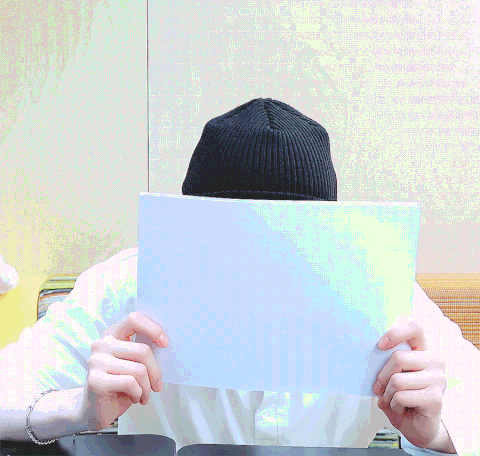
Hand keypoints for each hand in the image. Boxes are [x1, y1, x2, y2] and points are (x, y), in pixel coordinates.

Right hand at [77, 312, 168, 430]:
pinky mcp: (95, 380)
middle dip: (155, 372)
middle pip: (142, 350)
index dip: (153, 329)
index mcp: (112, 334)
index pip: (134, 319)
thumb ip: (142, 352)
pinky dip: (138, 394)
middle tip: (157, 385)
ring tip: (145, 395)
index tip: (165, 344)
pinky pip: (130, 383)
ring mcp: (96, 361)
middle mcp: (102, 344)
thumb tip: (164, 345)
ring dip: (147, 387)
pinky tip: (134, 398)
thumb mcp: (132, 363)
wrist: (94, 409)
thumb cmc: (120, 384)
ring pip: (138, 370)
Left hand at [373, 318, 446, 448]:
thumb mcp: (390, 373)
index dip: (396, 333)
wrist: (416, 426)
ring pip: (397, 380)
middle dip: (382, 376)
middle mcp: (435, 360)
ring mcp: (439, 379)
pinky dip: (394, 405)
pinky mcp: (436, 398)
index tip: (380, 345)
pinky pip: (401, 396)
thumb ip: (386, 359)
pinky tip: (401, 408)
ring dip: (388, 394)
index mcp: (423, 349)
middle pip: (399, 357)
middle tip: (379, 387)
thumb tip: (368, 349)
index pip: (415, 328)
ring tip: (393, 400)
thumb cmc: (400, 395)